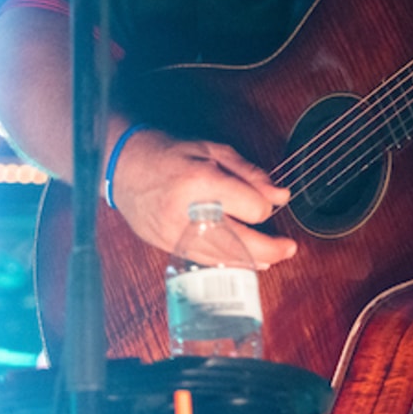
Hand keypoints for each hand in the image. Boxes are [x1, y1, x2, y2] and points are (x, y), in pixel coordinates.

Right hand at [112, 128, 297, 267]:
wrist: (123, 167)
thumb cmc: (169, 154)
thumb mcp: (213, 150)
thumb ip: (249, 174)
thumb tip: (280, 196)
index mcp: (202, 182)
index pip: (252, 208)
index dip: (266, 206)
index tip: (268, 201)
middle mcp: (189, 213)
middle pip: (241, 242)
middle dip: (271, 248)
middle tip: (289, 248)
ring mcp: (176, 235)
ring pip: (224, 258)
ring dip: (253, 261)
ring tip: (274, 256)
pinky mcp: (168, 248)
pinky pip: (206, 262)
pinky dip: (229, 263)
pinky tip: (245, 262)